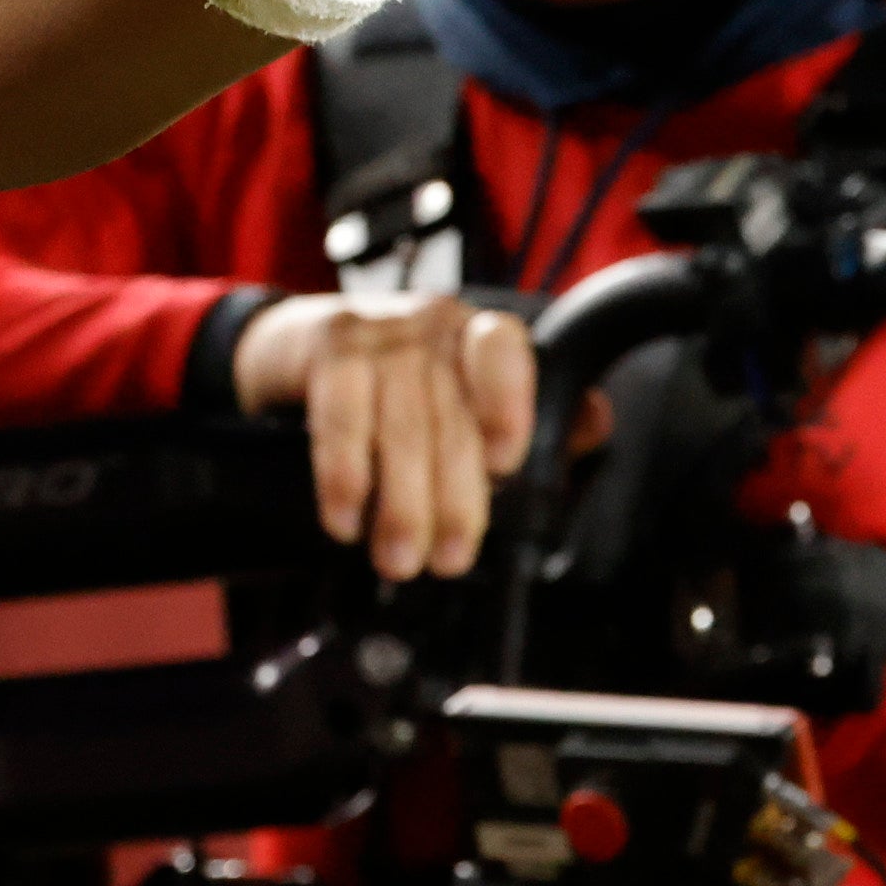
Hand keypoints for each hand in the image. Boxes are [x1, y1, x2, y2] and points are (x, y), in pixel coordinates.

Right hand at [234, 288, 535, 580]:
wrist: (290, 350)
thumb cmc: (390, 385)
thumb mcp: (457, 395)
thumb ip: (525, 416)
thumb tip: (594, 421)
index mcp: (474, 334)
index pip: (503, 351)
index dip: (508, 406)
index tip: (503, 466)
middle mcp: (430, 323)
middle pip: (449, 417)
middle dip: (451, 500)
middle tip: (447, 561)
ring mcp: (375, 331)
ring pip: (398, 428)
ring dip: (399, 506)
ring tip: (398, 558)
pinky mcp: (325, 348)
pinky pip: (340, 420)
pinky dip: (343, 478)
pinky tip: (344, 518)